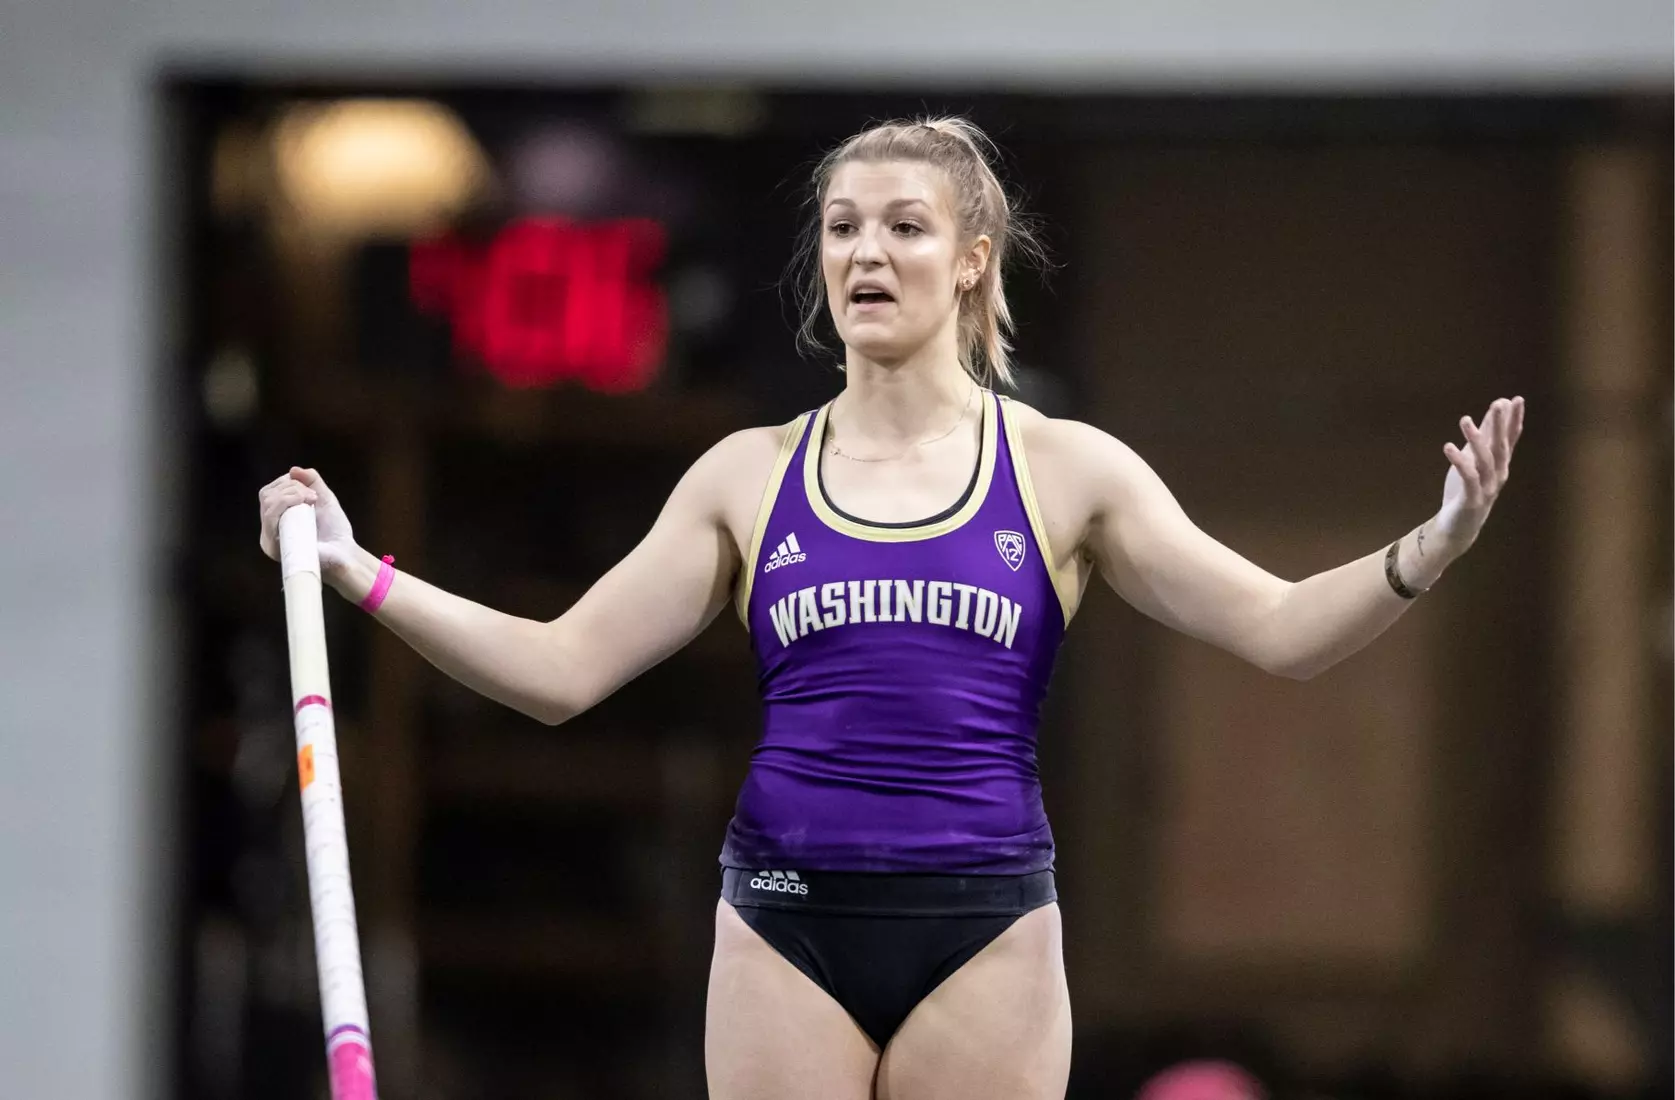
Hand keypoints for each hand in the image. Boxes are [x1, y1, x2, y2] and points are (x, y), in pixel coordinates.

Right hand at [257, 467, 358, 572]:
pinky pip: (271, 519)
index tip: (310, 488)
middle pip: (266, 495)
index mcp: (277, 517)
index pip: (269, 492)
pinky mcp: (275, 547)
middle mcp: (269, 528)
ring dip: (291, 494)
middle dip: (291, 487)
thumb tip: (293, 469)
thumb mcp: (324, 498)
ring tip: (312, 500)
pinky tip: (305, 505)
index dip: (287, 482)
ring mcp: (270, 538)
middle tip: (313, 496)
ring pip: (268, 503)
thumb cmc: (334, 530)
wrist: (345, 553)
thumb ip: (311, 481)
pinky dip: (286, 504)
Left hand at [1436, 396, 1524, 549]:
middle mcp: (1498, 475)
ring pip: (1485, 461)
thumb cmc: (1467, 490)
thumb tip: (1493, 412)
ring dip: (1476, 440)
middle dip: (1500, 425)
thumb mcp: (1475, 460)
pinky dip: (1459, 462)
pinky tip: (1448, 446)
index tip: (1516, 399)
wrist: (1458, 528)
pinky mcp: (1472, 499)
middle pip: (1501, 447)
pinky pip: (1468, 478)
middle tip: (1499, 403)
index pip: (1510, 439)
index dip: (1514, 420)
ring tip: (1465, 420)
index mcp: (1500, 465)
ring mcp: (1487, 488)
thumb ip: (1485, 438)